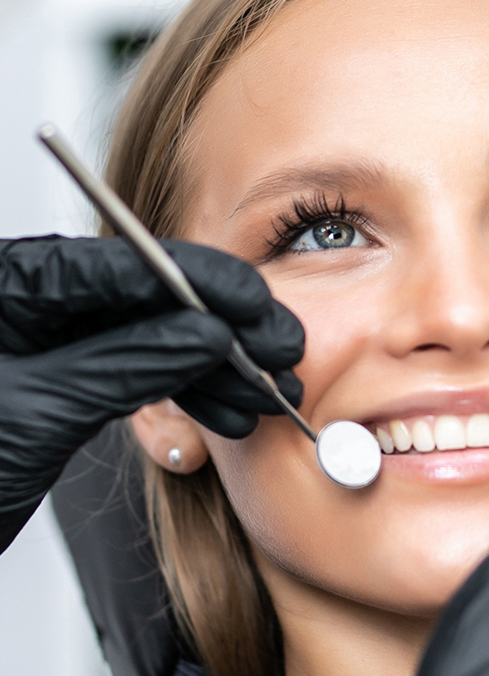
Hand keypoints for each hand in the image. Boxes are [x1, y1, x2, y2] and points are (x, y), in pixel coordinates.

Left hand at [0, 234, 303, 542]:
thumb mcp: (36, 413)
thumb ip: (124, 365)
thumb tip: (204, 332)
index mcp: (11, 284)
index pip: (126, 262)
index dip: (206, 282)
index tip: (259, 307)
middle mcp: (27, 303)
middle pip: (146, 297)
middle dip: (220, 330)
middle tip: (276, 358)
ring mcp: (44, 345)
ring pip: (147, 338)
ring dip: (210, 368)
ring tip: (258, 395)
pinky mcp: (55, 384)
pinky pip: (131, 374)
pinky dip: (178, 394)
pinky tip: (220, 412)